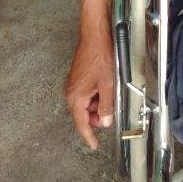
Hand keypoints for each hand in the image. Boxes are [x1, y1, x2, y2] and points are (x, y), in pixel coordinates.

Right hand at [65, 29, 114, 148]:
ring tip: (112, 96)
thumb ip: (107, 105)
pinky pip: (87, 93)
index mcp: (75, 97)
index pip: (81, 123)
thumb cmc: (100, 57)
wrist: (95, 36)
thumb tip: (106, 121)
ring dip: (98, 104)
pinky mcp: (79, 78)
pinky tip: (107, 88)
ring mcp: (74, 85)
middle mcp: (71, 93)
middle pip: (84, 114)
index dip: (89, 136)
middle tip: (111, 114)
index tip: (94, 145)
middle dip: (97, 116)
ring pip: (87, 103)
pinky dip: (97, 95)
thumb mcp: (108, 84)